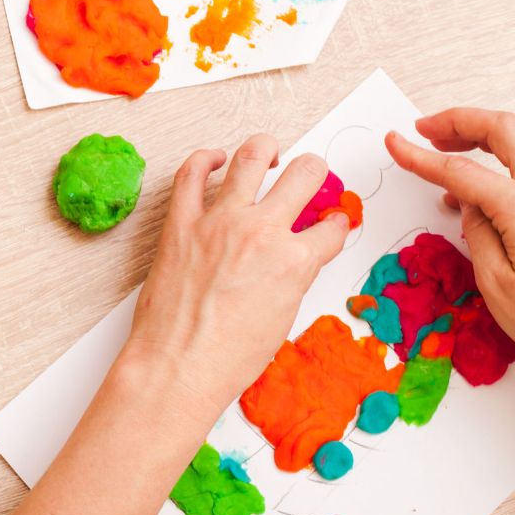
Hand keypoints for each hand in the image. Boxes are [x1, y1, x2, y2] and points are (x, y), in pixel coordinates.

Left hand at [122, 136, 348, 413]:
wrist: (179, 365)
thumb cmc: (229, 356)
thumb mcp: (284, 316)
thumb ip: (292, 275)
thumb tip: (293, 256)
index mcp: (296, 260)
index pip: (332, 226)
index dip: (335, 223)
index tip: (330, 222)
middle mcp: (262, 232)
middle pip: (305, 174)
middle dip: (314, 170)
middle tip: (308, 175)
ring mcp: (219, 222)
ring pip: (251, 159)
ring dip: (266, 149)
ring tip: (269, 153)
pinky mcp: (181, 222)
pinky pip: (191, 174)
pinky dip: (205, 159)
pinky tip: (214, 159)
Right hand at [387, 109, 514, 359]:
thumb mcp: (497, 282)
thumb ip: (478, 231)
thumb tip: (468, 203)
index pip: (461, 170)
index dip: (421, 155)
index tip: (396, 144)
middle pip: (505, 130)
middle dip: (460, 121)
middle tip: (426, 128)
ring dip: (483, 137)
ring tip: (446, 150)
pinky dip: (502, 163)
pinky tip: (478, 187)